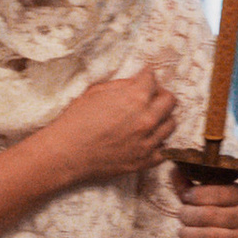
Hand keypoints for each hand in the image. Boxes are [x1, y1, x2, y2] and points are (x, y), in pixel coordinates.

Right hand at [43, 66, 178, 188]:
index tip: (143, 77)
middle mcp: (147, 119)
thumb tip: (138, 81)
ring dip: (162, 118)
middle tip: (148, 97)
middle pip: (170, 100)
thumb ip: (122, 85)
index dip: (146, 76)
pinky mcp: (145, 161)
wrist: (66, 154)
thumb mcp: (96, 92)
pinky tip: (146, 140)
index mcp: (135, 98)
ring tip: (148, 119)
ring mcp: (148, 142)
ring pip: (171, 124)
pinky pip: (164, 150)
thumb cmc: (76, 120)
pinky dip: (158, 144)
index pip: (153, 78)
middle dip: (160, 94)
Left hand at [175, 171, 237, 237]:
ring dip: (187, 235)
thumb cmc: (214, 224)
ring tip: (182, 233)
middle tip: (182, 218)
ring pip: (208, 236)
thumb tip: (173, 169)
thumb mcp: (202, 203)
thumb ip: (188, 187)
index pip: (214, 191)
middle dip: (186, 216)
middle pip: (208, 214)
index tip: (186, 198)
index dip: (194, 195)